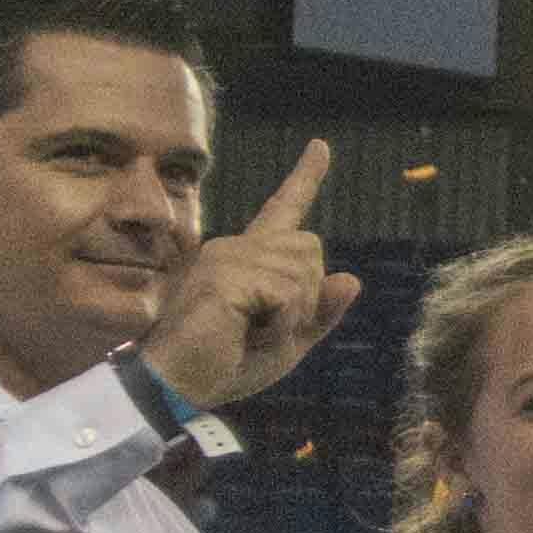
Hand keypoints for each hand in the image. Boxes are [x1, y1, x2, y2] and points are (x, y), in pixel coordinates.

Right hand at [135, 141, 357, 411]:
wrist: (181, 386)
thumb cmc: (227, 364)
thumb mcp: (288, 342)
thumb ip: (319, 312)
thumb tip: (351, 279)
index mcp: (249, 259)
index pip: (284, 209)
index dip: (305, 177)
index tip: (321, 147)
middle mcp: (235, 247)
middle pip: (311, 249)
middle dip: (306, 297)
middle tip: (266, 327)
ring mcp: (226, 256)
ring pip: (305, 269)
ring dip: (293, 312)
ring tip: (251, 330)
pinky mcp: (225, 275)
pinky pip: (289, 292)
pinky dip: (282, 322)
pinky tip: (246, 331)